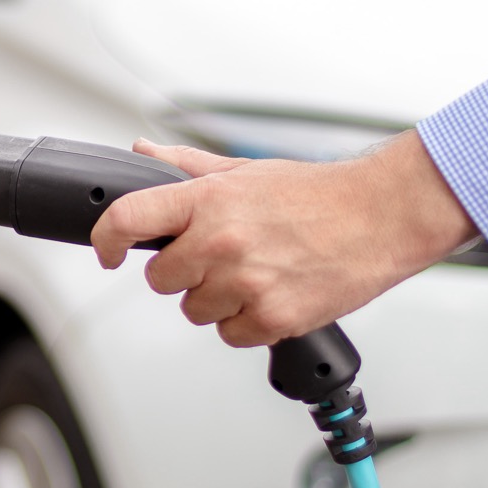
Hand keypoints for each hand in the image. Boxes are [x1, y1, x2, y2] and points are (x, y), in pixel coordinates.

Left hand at [89, 131, 477, 347]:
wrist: (380, 217)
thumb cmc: (317, 195)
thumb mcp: (244, 171)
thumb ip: (186, 167)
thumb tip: (143, 153)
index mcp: (207, 200)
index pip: (127, 218)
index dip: (106, 239)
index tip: (109, 252)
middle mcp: (220, 241)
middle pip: (160, 279)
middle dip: (184, 272)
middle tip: (221, 257)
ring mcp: (244, 283)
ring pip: (195, 311)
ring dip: (217, 300)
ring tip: (256, 273)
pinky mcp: (272, 318)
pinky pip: (231, 335)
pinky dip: (247, 323)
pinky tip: (273, 294)